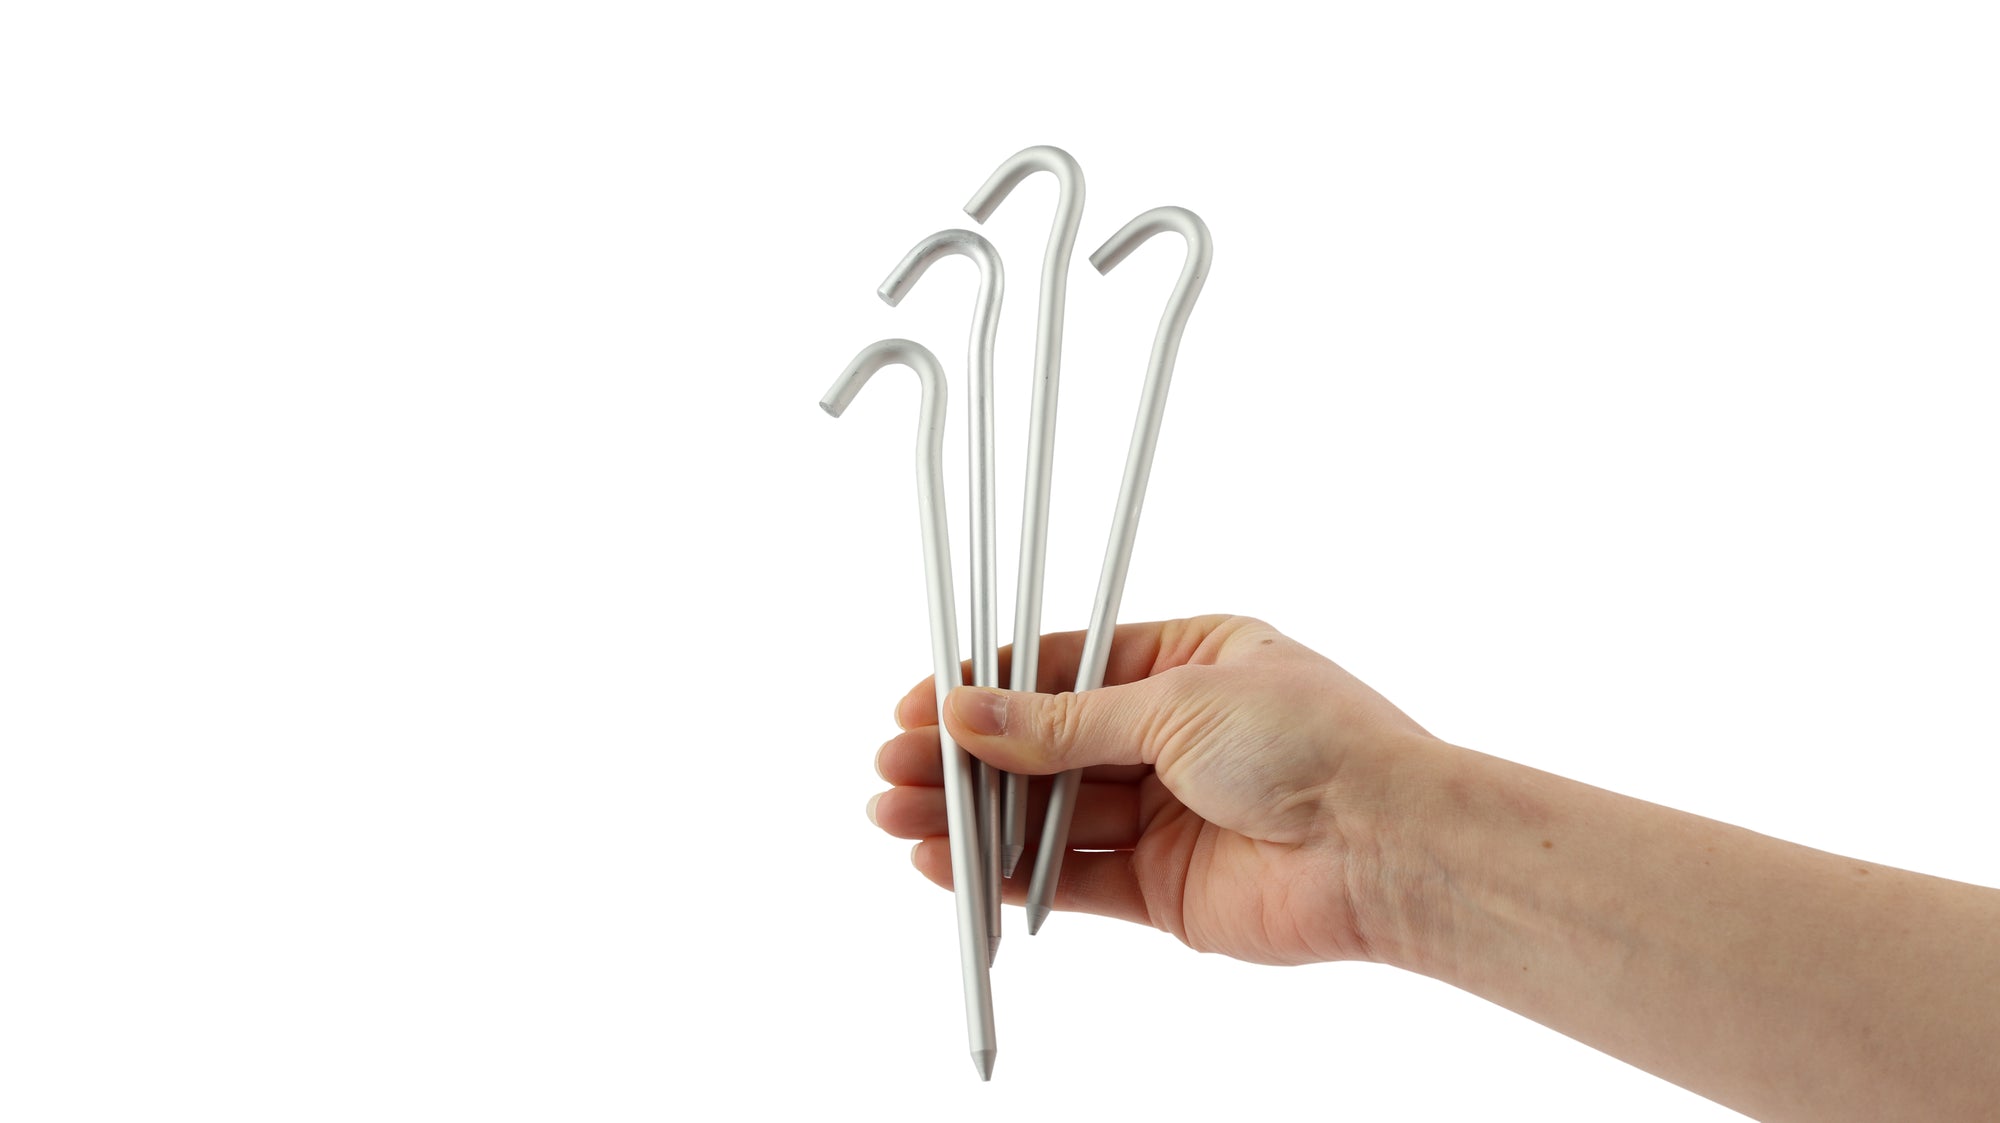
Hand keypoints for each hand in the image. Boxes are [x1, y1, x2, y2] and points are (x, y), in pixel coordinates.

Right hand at [868, 614, 1439, 965]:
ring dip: (971, 816)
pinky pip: (1070, 876)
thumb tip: (967, 714)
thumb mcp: (1172, 704)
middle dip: (964, 758)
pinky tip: (950, 865)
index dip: (987, 687)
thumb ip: (1061, 722)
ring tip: (894, 816)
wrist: (1388, 846)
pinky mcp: (1165, 887)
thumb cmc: (1312, 742)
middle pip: (1045, 744)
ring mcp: (1168, 812)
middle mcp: (1175, 735)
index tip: (919, 704)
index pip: (1063, 666)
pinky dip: (1008, 874)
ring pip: (1047, 813)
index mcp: (1189, 660)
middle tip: (888, 768)